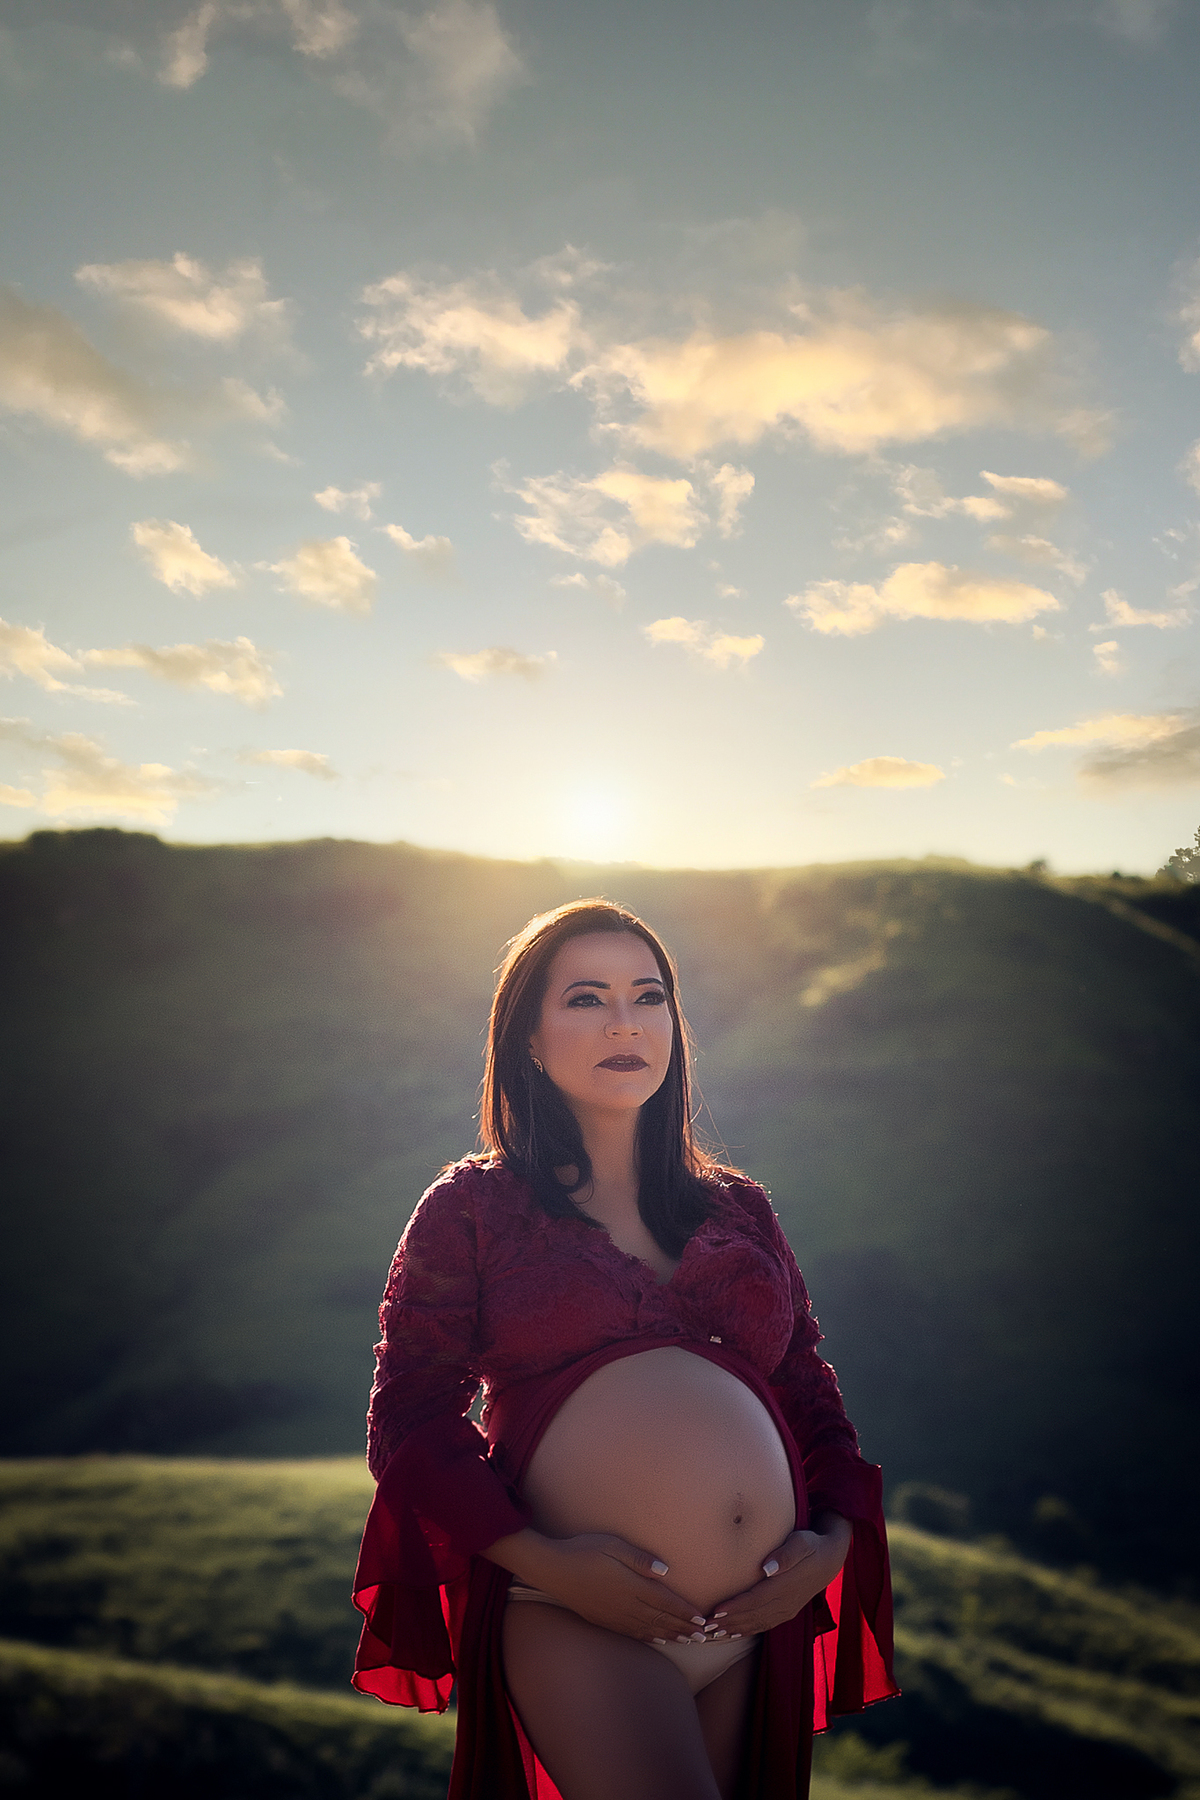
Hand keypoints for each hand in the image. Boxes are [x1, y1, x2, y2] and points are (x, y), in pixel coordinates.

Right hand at [489, 1528, 707, 1644]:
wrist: (552, 1569)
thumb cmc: (584, 1550)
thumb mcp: (613, 1546)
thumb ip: (640, 1559)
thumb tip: (666, 1572)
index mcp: (631, 1585)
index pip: (665, 1602)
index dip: (684, 1612)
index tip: (702, 1619)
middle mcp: (625, 1605)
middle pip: (660, 1620)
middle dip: (683, 1628)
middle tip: (703, 1637)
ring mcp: (614, 1616)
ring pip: (648, 1630)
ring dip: (670, 1636)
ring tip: (686, 1641)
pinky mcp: (604, 1620)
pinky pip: (632, 1633)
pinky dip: (649, 1638)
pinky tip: (657, 1640)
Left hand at [701, 1515, 851, 1640]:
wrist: (829, 1560)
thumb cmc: (811, 1545)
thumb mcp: (802, 1543)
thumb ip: (786, 1554)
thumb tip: (767, 1568)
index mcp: (786, 1586)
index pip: (756, 1599)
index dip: (736, 1607)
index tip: (716, 1611)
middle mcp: (786, 1603)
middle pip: (753, 1615)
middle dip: (729, 1622)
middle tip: (705, 1627)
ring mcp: (787, 1610)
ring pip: (757, 1624)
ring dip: (735, 1629)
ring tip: (713, 1634)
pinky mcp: (787, 1612)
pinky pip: (764, 1625)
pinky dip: (747, 1630)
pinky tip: (732, 1633)